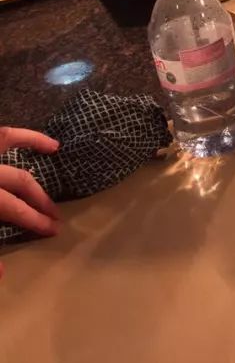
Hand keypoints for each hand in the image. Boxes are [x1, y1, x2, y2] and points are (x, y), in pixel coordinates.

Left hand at [0, 127, 59, 277]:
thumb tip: (3, 274)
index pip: (13, 208)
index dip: (33, 221)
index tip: (54, 231)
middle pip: (18, 181)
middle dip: (38, 200)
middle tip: (55, 216)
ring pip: (5, 141)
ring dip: (29, 145)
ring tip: (53, 151)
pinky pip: (1, 135)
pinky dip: (21, 135)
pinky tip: (42, 141)